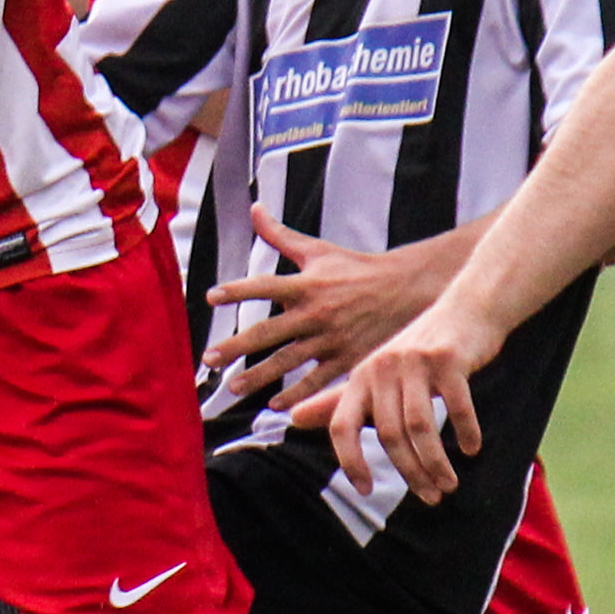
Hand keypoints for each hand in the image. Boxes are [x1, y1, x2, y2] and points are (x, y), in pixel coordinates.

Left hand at [202, 206, 449, 402]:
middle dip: (236, 346)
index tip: (210, 297)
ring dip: (258, 376)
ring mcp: (330, 339)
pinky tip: (274, 406)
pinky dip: (296, 395)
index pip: (265, 286)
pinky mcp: (346, 359)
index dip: (238, 290)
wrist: (404, 290)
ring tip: (234, 387)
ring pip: (287, 361)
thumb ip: (280, 235)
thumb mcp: (317, 250)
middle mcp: (315, 312)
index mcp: (306, 284)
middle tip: (210, 358)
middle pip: (268, 331)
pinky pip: (316, 381)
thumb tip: (254, 208)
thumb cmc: (355, 269)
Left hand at [290, 297, 503, 503]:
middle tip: (431, 497)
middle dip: (411, 472)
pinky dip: (466, 432)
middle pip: (389, 434)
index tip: (365, 490)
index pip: (341, 426)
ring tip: (449, 484)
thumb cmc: (418, 351)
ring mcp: (415, 362)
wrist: (466, 310)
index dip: (350, 462)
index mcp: (360, 377)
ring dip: (437, 463)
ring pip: (421, 426)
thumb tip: (293, 420)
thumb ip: (337, 401)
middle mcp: (382, 368)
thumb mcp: (375, 374)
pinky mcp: (448, 359)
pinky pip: (458, 406)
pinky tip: (472, 449)